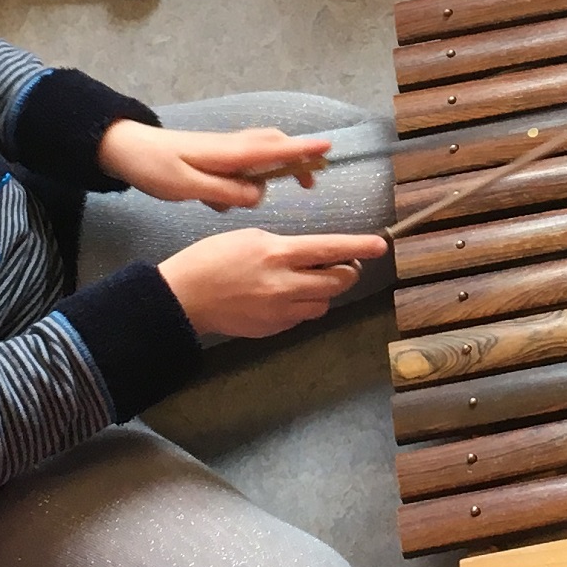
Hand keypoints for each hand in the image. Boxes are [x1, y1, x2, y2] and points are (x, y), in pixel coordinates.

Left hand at [101, 122, 331, 207]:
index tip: (328, 149)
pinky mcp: (211, 154)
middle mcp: (230, 146)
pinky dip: (245, 175)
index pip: (274, 149)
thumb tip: (259, 196)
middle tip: (310, 182)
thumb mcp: (188, 187)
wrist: (125, 149)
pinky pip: (240, 162)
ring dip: (270, 167)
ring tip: (264, 193)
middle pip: (274, 145)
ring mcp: (221, 148)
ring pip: (258, 152)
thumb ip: (225, 192)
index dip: (302, 150)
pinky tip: (222, 199)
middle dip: (296, 158)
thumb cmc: (154, 168)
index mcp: (229, 153)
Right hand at [158, 227, 385, 338]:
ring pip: (324, 303)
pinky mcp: (274, 328)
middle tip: (342, 262)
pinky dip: (303, 305)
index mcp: (278, 254)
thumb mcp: (250, 238)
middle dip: (347, 270)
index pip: (331, 249)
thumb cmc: (212, 258)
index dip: (360, 246)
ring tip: (307, 279)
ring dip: (325, 290)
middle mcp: (285, 284)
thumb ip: (285, 246)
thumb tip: (311, 255)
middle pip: (338, 281)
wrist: (184, 297)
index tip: (382, 245)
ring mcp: (281, 311)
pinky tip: (284, 295)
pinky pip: (302, 316)